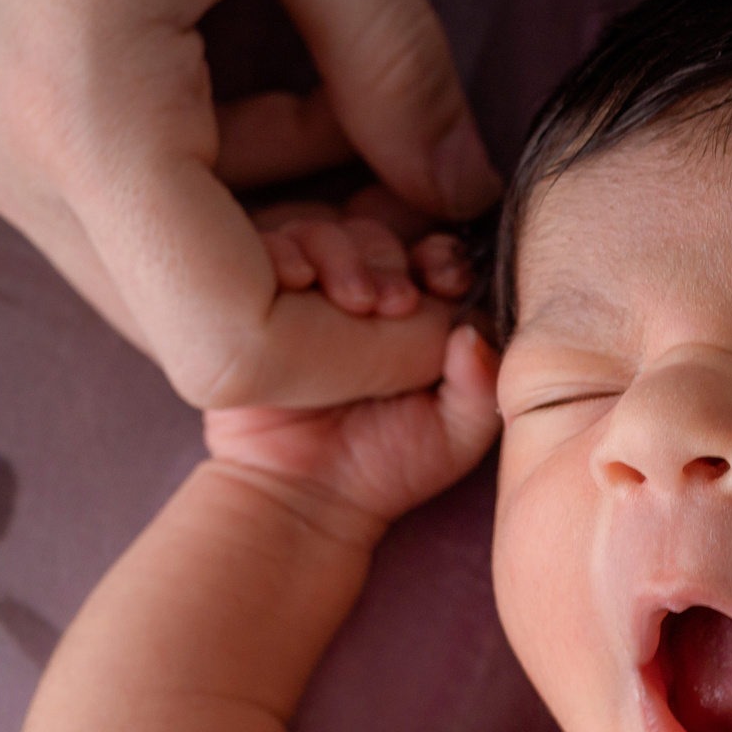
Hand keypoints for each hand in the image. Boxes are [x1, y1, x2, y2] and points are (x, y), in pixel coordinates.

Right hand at [0, 0, 501, 409]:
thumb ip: (391, 59)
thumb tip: (459, 192)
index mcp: (78, 112)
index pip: (230, 347)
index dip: (361, 358)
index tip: (453, 304)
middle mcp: (3, 158)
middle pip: (194, 331)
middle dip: (331, 305)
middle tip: (427, 219)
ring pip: (159, 276)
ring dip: (283, 237)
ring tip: (368, 126)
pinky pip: (120, 206)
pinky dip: (224, 184)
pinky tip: (288, 91)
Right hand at [204, 206, 500, 532]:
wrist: (299, 499)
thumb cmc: (384, 466)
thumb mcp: (455, 433)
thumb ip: (481, 383)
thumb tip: (471, 330)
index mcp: (414, 313)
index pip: (431, 254)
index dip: (441, 257)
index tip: (445, 279)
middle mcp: (357, 293)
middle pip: (374, 234)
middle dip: (388, 256)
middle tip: (396, 300)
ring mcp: (301, 293)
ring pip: (318, 232)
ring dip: (339, 254)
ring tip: (352, 302)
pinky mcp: (250, 297)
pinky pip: (262, 249)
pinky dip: (282, 253)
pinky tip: (297, 280)